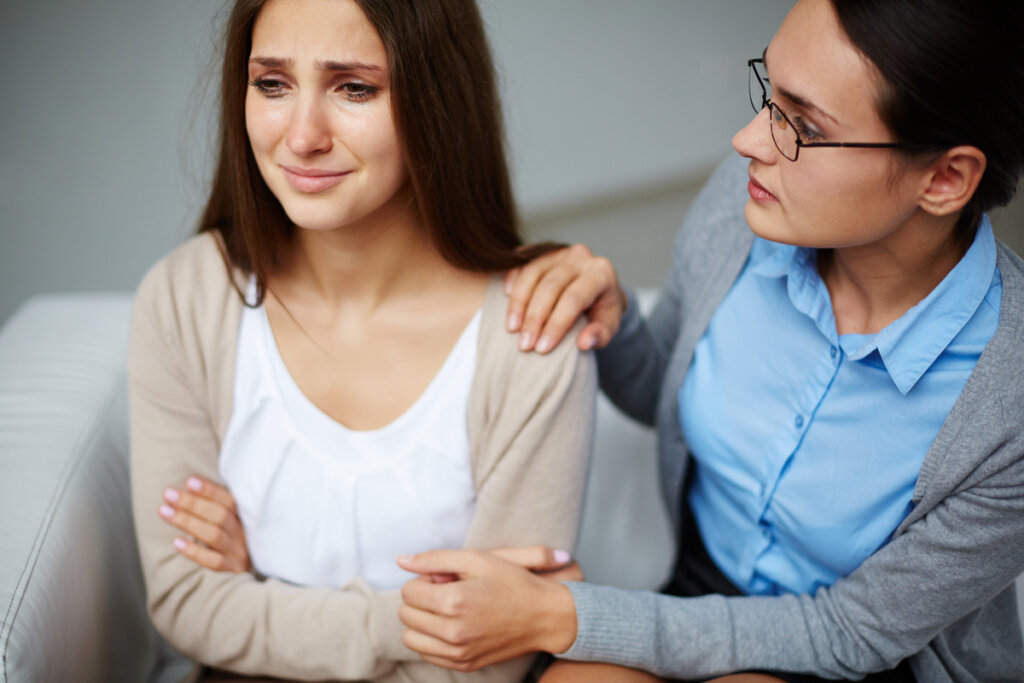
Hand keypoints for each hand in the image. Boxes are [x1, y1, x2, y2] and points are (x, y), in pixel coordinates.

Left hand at [158, 475, 251, 572]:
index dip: (210, 490)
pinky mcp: (232, 572)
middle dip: (192, 503)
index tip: (189, 481)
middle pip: (220, 515)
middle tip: (168, 494)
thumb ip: (216, 510)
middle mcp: (244, 535)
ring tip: (165, 512)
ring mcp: (239, 554)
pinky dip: (195, 551)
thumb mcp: (231, 527)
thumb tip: (189, 486)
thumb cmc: (230, 548)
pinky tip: (177, 543)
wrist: (245, 584)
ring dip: (188, 521)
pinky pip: (214, 562)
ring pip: (214, 535)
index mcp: (244, 520)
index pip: (229, 501)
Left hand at [396, 548, 580, 671]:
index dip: (424, 579)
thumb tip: (400, 560)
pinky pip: (427, 654)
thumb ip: (434, 558)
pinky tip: (454, 625)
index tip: (445, 577)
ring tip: (448, 609)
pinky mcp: (464, 664)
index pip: (408, 591)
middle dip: (421, 599)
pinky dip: (432, 638)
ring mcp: (458, 652)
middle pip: (406, 613)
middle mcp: (453, 632)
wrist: (545, 616)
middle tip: (448, 591)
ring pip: (411, 637)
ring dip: (422, 620)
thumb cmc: (512, 581)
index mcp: (454, 602)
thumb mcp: (477, 559)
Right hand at [505, 244, 625, 353]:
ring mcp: (558, 251)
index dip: (556, 324)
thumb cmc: (602, 308)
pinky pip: (522, 265)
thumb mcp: (610, 324)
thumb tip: (584, 343)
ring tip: (512, 329)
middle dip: (534, 318)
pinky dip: (513, 282)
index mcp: (600, 273)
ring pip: (532, 273)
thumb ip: (600, 334)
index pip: (574, 298)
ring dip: (519, 303)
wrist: (598, 286)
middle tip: (524, 345)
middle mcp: (580, 256)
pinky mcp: (541, 251)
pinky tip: (506, 299)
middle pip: (550, 286)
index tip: (542, 348)